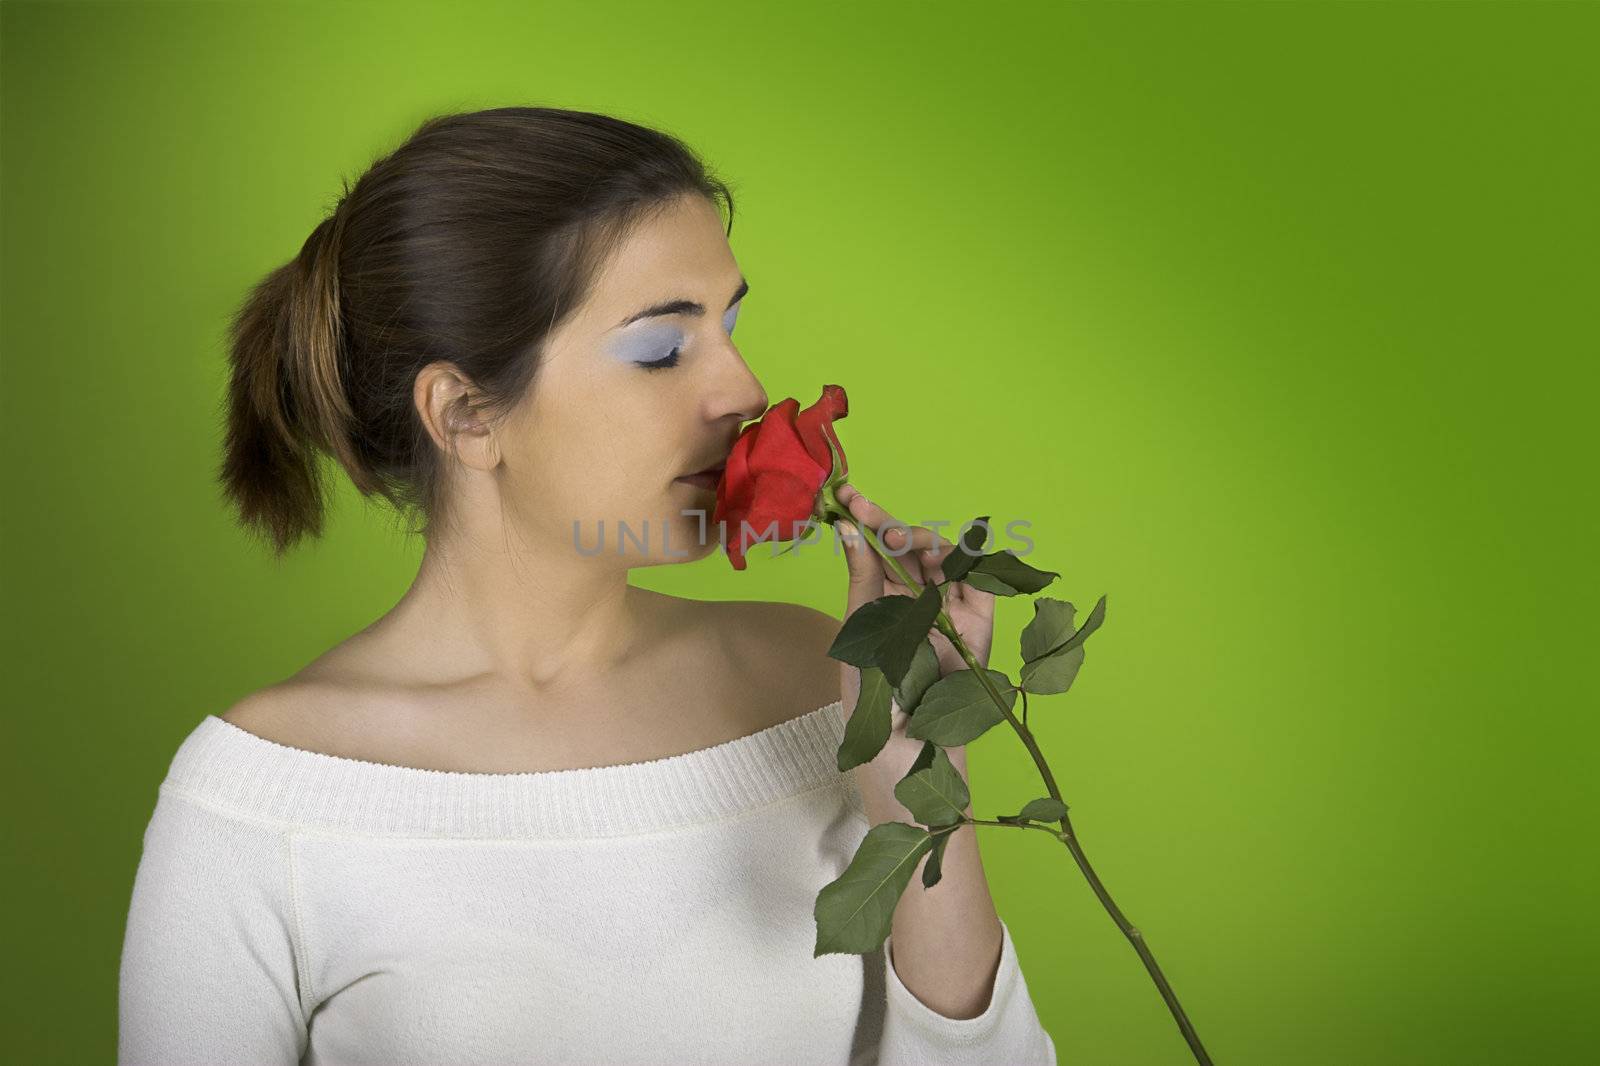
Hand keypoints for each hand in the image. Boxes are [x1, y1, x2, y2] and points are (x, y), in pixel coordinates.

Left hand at [834, 483, 996, 750]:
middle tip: (869, 514)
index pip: (878, 552)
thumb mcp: (859, 633)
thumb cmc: (873, 705)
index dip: (867, 520)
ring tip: (899, 541)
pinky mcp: (979, 625)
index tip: (846, 494)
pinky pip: (980, 580)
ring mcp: (950, 612)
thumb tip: (851, 528)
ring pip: (945, 557)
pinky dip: (969, 556)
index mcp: (884, 604)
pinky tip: (945, 549)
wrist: (905, 756)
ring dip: (923, 539)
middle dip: (891, 524)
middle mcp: (918, 603)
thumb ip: (863, 580)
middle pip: (912, 549)